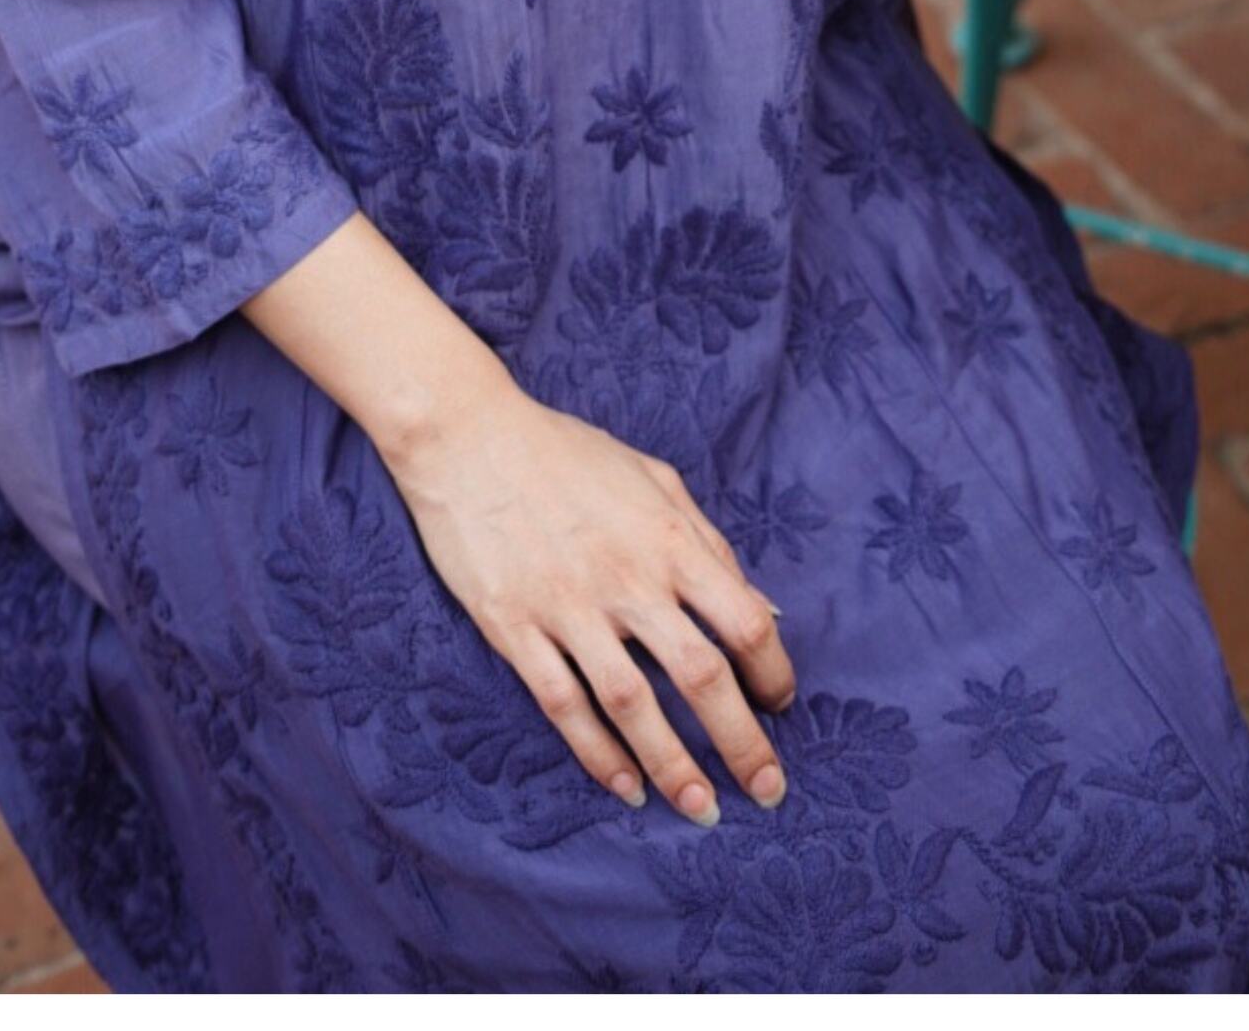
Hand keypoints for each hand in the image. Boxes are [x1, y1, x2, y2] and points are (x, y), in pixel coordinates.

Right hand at [381, 381, 796, 822]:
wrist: (468, 438)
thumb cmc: (567, 454)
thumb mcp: (652, 478)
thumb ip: (709, 543)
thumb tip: (761, 609)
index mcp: (667, 539)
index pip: (741, 620)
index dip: (772, 671)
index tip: (780, 703)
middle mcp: (626, 579)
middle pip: (699, 676)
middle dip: (741, 742)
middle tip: (767, 789)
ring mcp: (567, 608)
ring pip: (632, 705)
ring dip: (673, 766)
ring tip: (701, 810)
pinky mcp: (515, 629)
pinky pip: (564, 704)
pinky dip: (597, 754)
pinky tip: (625, 786)